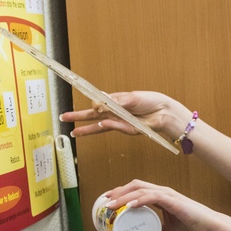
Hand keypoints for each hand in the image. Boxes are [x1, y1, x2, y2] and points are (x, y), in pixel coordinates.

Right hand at [60, 90, 193, 142]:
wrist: (166, 111)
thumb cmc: (151, 101)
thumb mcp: (132, 97)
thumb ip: (114, 101)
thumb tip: (97, 103)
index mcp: (116, 103)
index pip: (97, 104)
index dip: (86, 105)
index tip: (77, 104)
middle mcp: (116, 114)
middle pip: (94, 117)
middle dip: (79, 118)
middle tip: (64, 119)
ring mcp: (121, 123)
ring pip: (100, 127)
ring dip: (87, 129)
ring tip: (74, 132)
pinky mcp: (129, 130)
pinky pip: (116, 127)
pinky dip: (109, 125)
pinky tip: (101, 124)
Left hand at [105, 180, 215, 230]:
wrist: (208, 226)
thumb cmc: (192, 225)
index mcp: (161, 196)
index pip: (137, 188)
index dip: (121, 192)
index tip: (109, 199)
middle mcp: (162, 192)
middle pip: (135, 185)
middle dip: (118, 192)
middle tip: (106, 201)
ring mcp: (167, 194)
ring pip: (141, 189)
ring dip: (124, 196)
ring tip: (112, 204)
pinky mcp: (173, 200)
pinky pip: (153, 197)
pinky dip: (140, 200)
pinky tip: (130, 205)